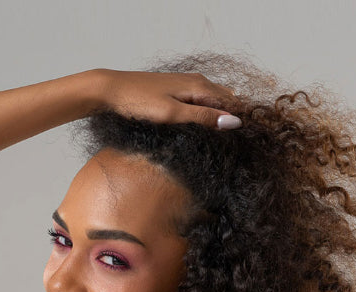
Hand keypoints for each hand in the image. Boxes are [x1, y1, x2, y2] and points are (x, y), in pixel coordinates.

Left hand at [98, 69, 240, 128]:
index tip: (243, 142)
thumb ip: (203, 118)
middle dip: (230, 119)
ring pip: (212, 102)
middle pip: (225, 101)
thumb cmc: (139, 102)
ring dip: (218, 118)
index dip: (239, 122)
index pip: (232, 104)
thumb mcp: (173, 114)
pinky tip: (202, 128)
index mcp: (200, 86)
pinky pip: (200, 102)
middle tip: (234, 145)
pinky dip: (205, 114)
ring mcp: (186, 85)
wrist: (111, 90)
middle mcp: (197, 82)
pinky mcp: (176, 91)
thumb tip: (234, 122)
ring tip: (221, 140)